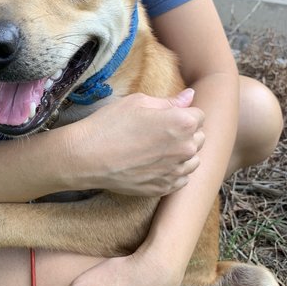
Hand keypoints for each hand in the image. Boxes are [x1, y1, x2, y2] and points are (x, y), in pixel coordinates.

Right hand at [71, 88, 204, 196]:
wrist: (87, 157)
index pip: (199, 116)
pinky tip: (154, 164)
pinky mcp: (164, 188)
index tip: (166, 116)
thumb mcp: (138, 102)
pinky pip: (181, 179)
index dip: (183, 113)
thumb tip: (190, 96)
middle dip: (185, 133)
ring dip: (181, 153)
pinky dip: (172, 172)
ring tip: (157, 149)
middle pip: (199, 138)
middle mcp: (185, 149)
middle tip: (159, 132)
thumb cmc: (110, 125)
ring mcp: (175, 171)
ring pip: (192, 160)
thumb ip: (170, 102)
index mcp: (182, 123)